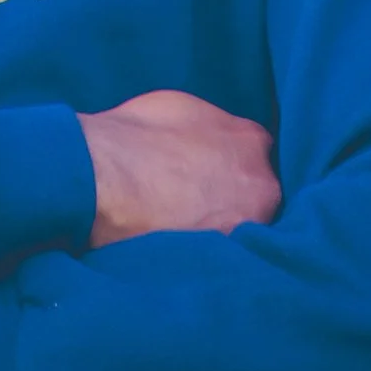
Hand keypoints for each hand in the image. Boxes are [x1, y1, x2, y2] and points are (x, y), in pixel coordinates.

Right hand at [78, 88, 280, 244]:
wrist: (107, 180)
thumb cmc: (136, 137)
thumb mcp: (183, 109)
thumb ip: (211, 129)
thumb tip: (210, 143)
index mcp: (252, 141)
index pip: (257, 154)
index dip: (234, 163)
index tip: (215, 172)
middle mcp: (262, 184)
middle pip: (258, 193)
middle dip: (236, 196)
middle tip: (202, 202)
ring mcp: (249, 226)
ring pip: (247, 229)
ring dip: (227, 228)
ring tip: (191, 230)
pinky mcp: (228, 261)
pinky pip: (228, 257)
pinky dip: (213, 255)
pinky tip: (188, 249)